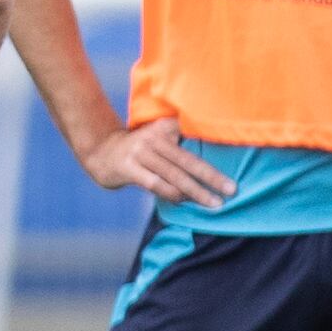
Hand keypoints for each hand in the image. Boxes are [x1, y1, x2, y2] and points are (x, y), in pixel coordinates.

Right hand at [79, 114, 233, 207]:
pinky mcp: (128, 168)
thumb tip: (212, 168)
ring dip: (196, 191)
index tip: (231, 166)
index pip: (195, 138)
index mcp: (165, 127)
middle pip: (188, 160)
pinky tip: (184, 202)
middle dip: (212, 177)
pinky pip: (155, 184)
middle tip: (232, 190)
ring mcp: (139, 152)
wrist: (99, 151)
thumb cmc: (139, 150)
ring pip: (174, 175)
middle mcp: (154, 137)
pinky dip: (171, 194)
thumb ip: (182, 144)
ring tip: (214, 203)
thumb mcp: (159, 137)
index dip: (215, 151)